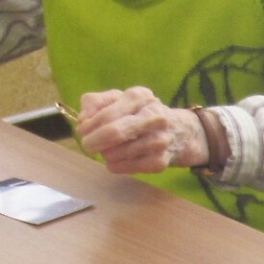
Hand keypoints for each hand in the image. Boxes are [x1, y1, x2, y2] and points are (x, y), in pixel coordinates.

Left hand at [76, 87, 206, 172]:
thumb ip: (95, 103)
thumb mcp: (119, 99)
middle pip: (114, 133)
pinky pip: (123, 167)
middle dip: (93, 141)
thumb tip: (83, 121)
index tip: (83, 130)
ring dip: (105, 154)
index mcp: (140, 96)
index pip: (106, 114)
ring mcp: (158, 141)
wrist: (180, 132)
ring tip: (108, 150)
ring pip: (115, 154)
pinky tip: (118, 159)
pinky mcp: (159, 162)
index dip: (88, 125)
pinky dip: (114, 165)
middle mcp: (153, 116)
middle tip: (88, 145)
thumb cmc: (140, 114)